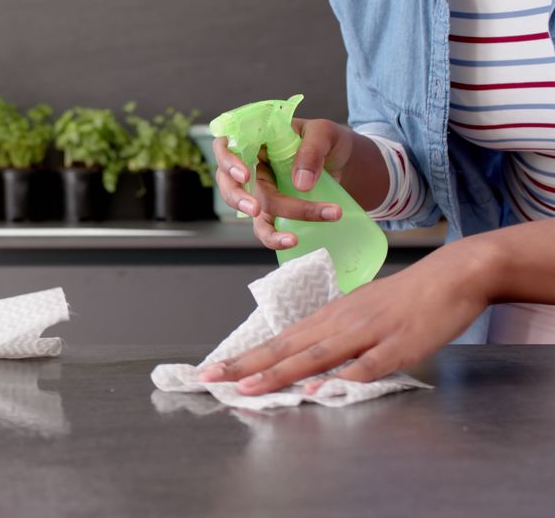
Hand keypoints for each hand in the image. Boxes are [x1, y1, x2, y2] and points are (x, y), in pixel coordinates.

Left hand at [197, 242, 491, 393]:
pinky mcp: (398, 346)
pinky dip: (342, 377)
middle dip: (246, 365)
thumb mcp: (359, 311)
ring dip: (279, 373)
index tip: (212, 369)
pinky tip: (321, 388)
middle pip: (286, 347)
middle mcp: (340, 323)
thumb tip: (302, 357)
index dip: (245, 356)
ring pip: (316, 356)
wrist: (452, 275)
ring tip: (248, 387)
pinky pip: (366, 365)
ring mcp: (368, 334)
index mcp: (329, 317)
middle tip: (210, 379)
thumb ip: (332, 335)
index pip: (278, 339)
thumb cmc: (405, 297)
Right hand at [212, 118, 358, 249]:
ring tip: (290, 239)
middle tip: (254, 209)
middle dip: (238, 198)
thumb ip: (312, 151)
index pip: (225, 146)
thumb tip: (300, 184)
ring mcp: (261, 191)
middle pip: (230, 184)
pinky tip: (294, 241)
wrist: (345, 161)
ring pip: (249, 211)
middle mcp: (252, 166)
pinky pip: (267, 228)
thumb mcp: (325, 133)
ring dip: (264, 227)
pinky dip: (276, 238)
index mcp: (256, 140)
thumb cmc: (329, 140)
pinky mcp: (274, 211)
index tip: (245, 175)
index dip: (228, 162)